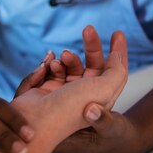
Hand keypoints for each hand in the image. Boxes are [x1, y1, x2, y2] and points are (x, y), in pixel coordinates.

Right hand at [0, 29, 127, 152]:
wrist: (34, 124)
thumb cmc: (70, 109)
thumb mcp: (103, 89)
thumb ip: (116, 71)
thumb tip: (116, 55)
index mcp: (101, 97)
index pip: (114, 71)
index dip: (118, 52)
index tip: (117, 33)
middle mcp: (84, 95)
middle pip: (92, 64)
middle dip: (91, 46)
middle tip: (88, 29)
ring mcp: (65, 93)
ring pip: (70, 65)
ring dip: (67, 58)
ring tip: (61, 60)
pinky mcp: (46, 90)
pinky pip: (51, 69)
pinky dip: (50, 64)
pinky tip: (47, 66)